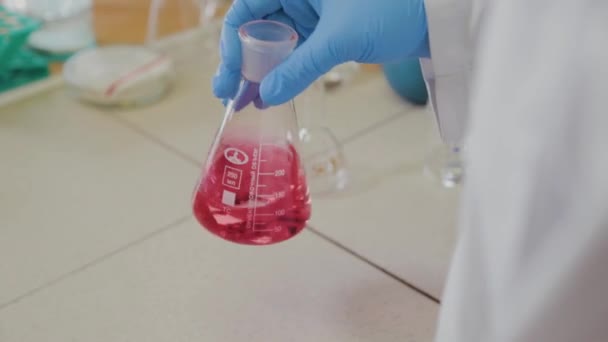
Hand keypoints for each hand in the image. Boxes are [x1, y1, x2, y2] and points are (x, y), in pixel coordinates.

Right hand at [213, 0, 428, 105]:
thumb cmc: (390, 10)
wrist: (433, 19)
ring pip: (274, 44)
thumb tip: (266, 95)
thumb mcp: (339, 38)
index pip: (247, 8)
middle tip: (227, 93)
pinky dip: (283, 73)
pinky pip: (295, 53)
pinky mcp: (326, 33)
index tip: (229, 72)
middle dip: (241, 61)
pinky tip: (270, 95)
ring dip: (260, 72)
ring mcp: (312, 14)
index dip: (232, 40)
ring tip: (244, 102)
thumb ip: (300, 67)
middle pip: (256, 28)